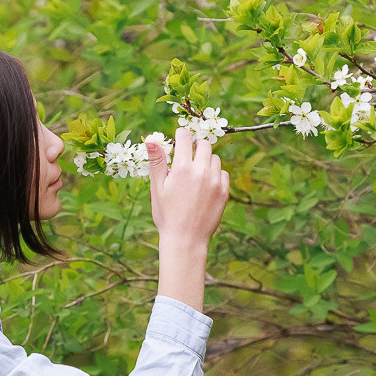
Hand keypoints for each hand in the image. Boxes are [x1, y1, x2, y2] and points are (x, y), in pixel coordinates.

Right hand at [145, 127, 229, 308]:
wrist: (186, 240)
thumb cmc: (167, 214)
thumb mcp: (157, 187)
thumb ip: (157, 161)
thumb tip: (150, 139)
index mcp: (182, 168)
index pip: (185, 137)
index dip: (180, 135)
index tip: (179, 139)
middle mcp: (201, 171)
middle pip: (204, 144)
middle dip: (195, 147)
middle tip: (187, 159)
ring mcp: (215, 181)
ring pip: (215, 159)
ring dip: (206, 161)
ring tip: (195, 176)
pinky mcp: (224, 192)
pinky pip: (223, 173)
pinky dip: (215, 175)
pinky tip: (204, 187)